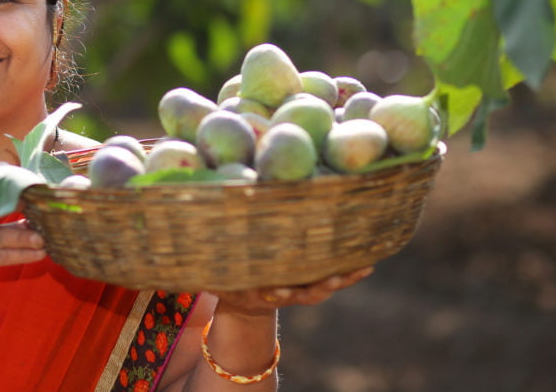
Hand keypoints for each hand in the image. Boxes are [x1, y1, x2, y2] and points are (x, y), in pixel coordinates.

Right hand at [213, 266, 373, 315]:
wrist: (247, 303)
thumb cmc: (228, 280)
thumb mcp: (216, 277)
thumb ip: (209, 269)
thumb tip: (186, 253)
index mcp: (257, 291)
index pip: (265, 292)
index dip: (273, 291)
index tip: (277, 290)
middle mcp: (282, 294)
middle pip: (301, 294)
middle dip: (315, 287)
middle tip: (329, 282)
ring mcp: (300, 291)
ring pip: (322, 288)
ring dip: (341, 279)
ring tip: (361, 268)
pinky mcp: (312, 284)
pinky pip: (334, 279)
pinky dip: (350, 273)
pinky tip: (369, 263)